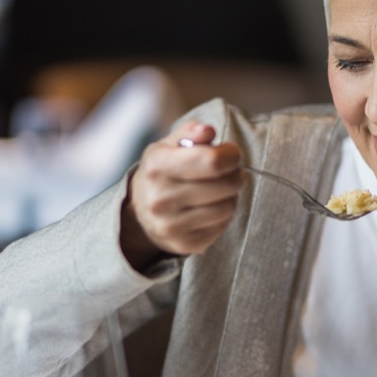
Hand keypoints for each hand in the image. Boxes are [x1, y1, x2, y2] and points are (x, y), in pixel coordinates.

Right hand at [121, 121, 243, 266]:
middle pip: (225, 185)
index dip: (231, 155)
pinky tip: (211, 207)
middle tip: (232, 172)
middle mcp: (160, 198)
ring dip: (231, 196)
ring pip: (227, 207)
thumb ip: (190, 132)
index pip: (212, 161)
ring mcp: (171, 225)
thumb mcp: (169, 145)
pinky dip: (223, 215)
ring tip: (220, 190)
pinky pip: (222, 226)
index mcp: (157, 166)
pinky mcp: (184, 244)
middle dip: (236, 175)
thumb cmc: (163, 171)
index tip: (232, 154)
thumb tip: (208, 132)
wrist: (140, 210)